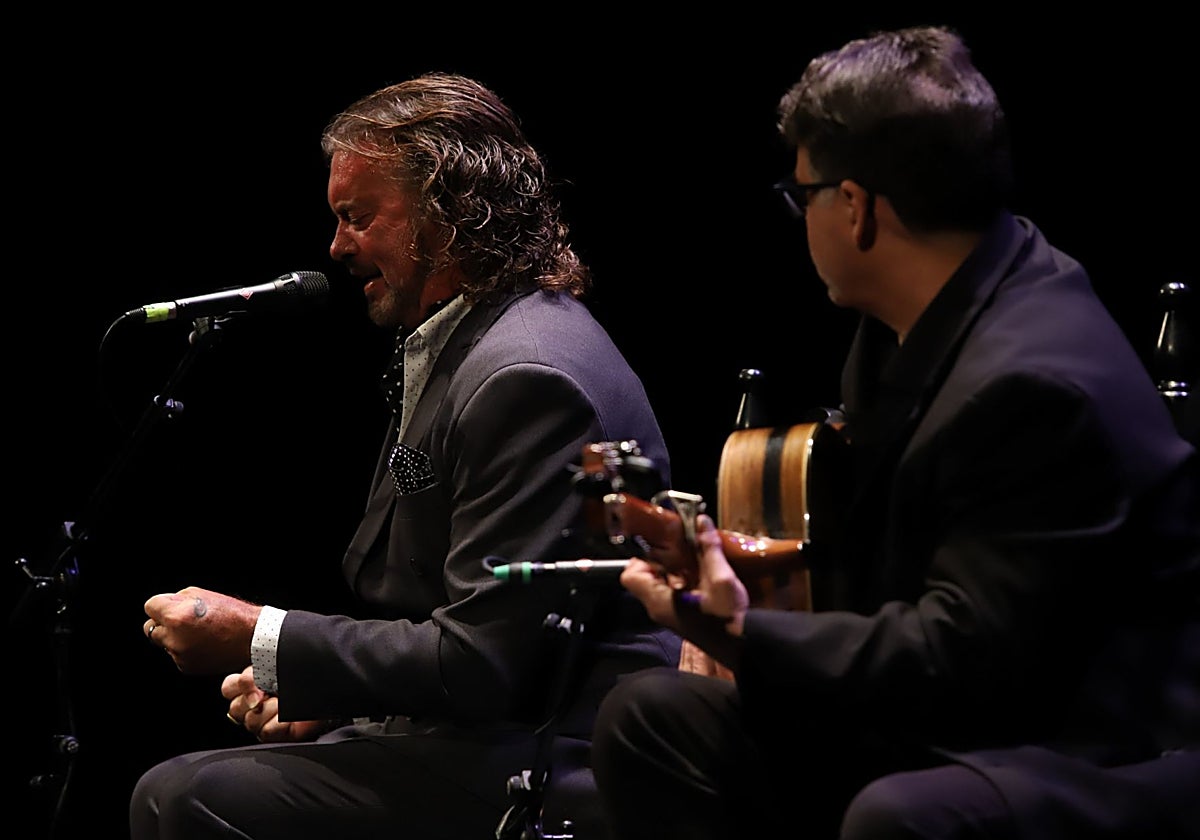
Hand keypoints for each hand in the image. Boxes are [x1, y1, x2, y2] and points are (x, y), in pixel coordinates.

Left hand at [143, 586, 261, 673]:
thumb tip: (165, 605)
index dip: (161, 604)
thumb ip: (177, 598)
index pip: (150, 606)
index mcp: (176, 617)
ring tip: (199, 632)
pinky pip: (176, 655)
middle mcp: (174, 638)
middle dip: (163, 622)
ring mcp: (179, 655)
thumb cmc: (233, 615)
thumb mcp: (204, 594)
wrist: (253, 640)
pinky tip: (204, 644)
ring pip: (164, 642)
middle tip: (182, 620)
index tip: (170, 605)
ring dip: (174, 637)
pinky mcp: (186, 667)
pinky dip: (185, 650)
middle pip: (149, 628)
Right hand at [221, 667, 333, 742]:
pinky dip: (279, 721)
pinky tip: (290, 714)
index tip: (254, 679)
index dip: (239, 685)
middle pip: (236, 707)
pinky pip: (267, 730)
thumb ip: (257, 671)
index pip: (230, 688)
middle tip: (270, 691)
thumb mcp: (279, 664)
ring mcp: (265, 722)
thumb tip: (248, 688)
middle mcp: (255, 706)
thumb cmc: (307, 676)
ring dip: (270, 708)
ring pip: (251, 719)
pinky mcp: (278, 736)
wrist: (333, 688)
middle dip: (253, 697)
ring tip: (285, 702)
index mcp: (253, 686)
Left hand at [620, 514, 749, 636]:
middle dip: (662, 557)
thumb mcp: (720, 579)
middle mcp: (659, 607)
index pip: (630, 575)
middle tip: (681, 543)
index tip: (662, 545)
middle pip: (647, 576)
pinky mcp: (684, 615)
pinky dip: (685, 578)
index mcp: (658, 600)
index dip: (641, 557)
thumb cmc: (727, 617)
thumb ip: (708, 549)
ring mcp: (671, 613)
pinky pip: (674, 592)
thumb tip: (702, 520)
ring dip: (676, 567)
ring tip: (694, 551)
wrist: (745, 647)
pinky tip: (704, 569)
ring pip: (662, 583)